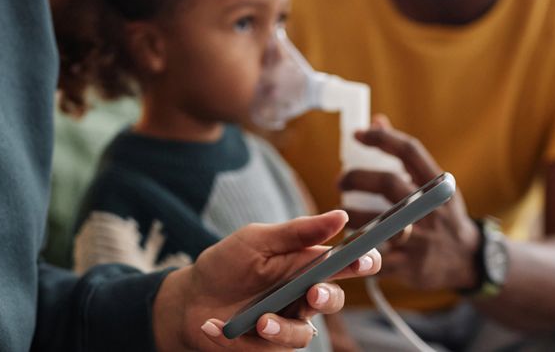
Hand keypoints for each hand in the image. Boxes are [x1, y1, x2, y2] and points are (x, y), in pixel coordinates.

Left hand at [153, 210, 381, 350]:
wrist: (189, 298)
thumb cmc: (227, 263)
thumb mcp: (257, 240)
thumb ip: (298, 232)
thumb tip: (341, 215)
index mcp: (307, 265)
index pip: (346, 264)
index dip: (364, 262)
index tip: (365, 260)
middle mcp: (303, 296)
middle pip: (333, 300)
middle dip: (328, 298)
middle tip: (313, 293)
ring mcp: (287, 323)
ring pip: (303, 334)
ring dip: (284, 329)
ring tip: (260, 321)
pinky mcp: (266, 347)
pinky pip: (264, 349)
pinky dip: (238, 339)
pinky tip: (213, 327)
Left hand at [340, 115, 479, 290]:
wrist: (468, 261)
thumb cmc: (442, 215)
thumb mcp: (433, 185)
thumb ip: (404, 155)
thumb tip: (376, 120)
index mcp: (438, 186)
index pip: (409, 151)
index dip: (381, 138)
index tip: (357, 134)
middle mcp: (431, 210)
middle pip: (388, 184)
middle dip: (357, 178)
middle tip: (341, 180)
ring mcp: (422, 239)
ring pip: (376, 222)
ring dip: (351, 214)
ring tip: (343, 212)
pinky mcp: (409, 267)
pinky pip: (373, 256)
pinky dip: (357, 249)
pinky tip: (349, 242)